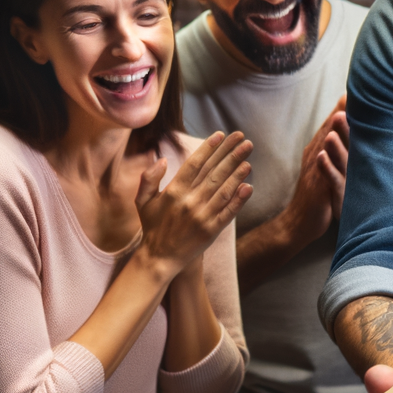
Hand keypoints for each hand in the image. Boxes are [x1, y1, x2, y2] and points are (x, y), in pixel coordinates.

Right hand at [136, 131, 253, 274]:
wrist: (159, 258)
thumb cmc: (153, 227)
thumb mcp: (143, 201)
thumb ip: (149, 179)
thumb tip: (162, 160)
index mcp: (173, 192)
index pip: (194, 164)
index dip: (209, 148)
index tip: (220, 134)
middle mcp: (189, 202)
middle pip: (213, 172)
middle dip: (230, 153)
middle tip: (243, 138)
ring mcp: (202, 216)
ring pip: (223, 190)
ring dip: (237, 172)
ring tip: (248, 157)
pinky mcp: (212, 230)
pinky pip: (229, 212)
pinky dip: (239, 199)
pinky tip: (249, 186)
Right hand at [277, 98, 349, 247]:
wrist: (299, 222)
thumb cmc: (317, 194)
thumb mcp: (328, 168)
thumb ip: (336, 150)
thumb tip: (348, 133)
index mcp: (319, 151)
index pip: (331, 125)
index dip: (342, 109)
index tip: (354, 90)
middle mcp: (315, 157)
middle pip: (327, 131)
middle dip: (338, 113)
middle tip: (349, 93)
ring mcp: (314, 172)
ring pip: (322, 150)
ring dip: (329, 134)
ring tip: (337, 116)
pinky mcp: (316, 190)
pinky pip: (319, 176)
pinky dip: (322, 165)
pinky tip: (323, 155)